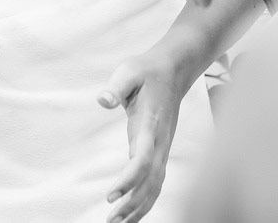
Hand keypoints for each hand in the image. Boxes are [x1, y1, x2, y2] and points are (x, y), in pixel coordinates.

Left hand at [97, 55, 188, 222]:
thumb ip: (116, 86)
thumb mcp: (129, 70)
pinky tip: (131, 212)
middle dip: (132, 204)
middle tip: (110, 220)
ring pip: (155, 187)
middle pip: (150, 182)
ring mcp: (162, 149)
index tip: (111, 194)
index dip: (129, 180)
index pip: (143, 160)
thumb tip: (103, 100)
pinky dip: (145, 200)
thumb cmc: (147, 71)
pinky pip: (155, 182)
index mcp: (151, 125)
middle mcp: (160, 142)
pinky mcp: (159, 151)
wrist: (174, 70)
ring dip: (138, 207)